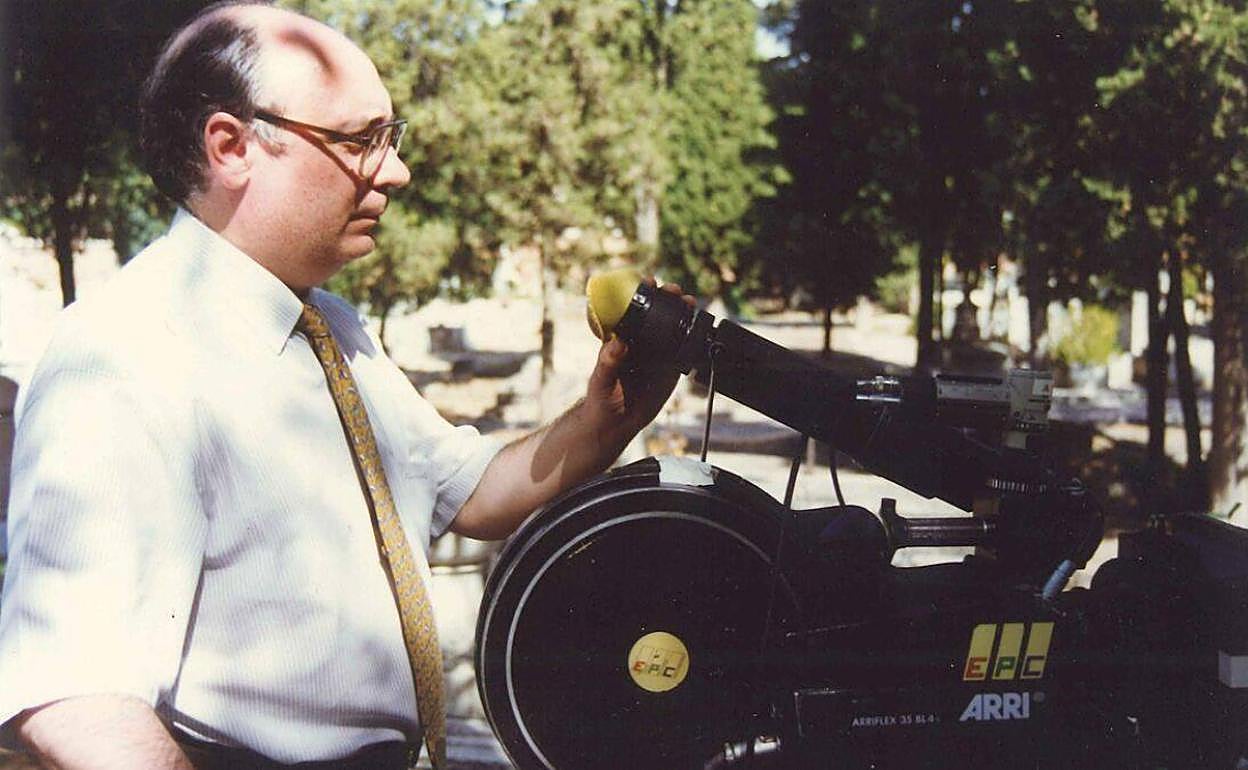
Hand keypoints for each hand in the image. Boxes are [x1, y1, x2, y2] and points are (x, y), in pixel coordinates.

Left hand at [583, 278, 695, 444]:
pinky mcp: (670, 370)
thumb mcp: (601, 379)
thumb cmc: (600, 398)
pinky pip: (683, 352)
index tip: (647, 281)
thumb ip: (608, 362)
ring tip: (690, 302)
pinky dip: (692, 339)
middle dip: (666, 298)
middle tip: (674, 290)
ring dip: (681, 313)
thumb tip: (617, 343)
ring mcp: (656, 355)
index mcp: (621, 339)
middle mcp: (640, 344)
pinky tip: (699, 328)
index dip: (640, 293)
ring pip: (671, 329)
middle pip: (655, 315)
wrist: (616, 424)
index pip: (631, 310)